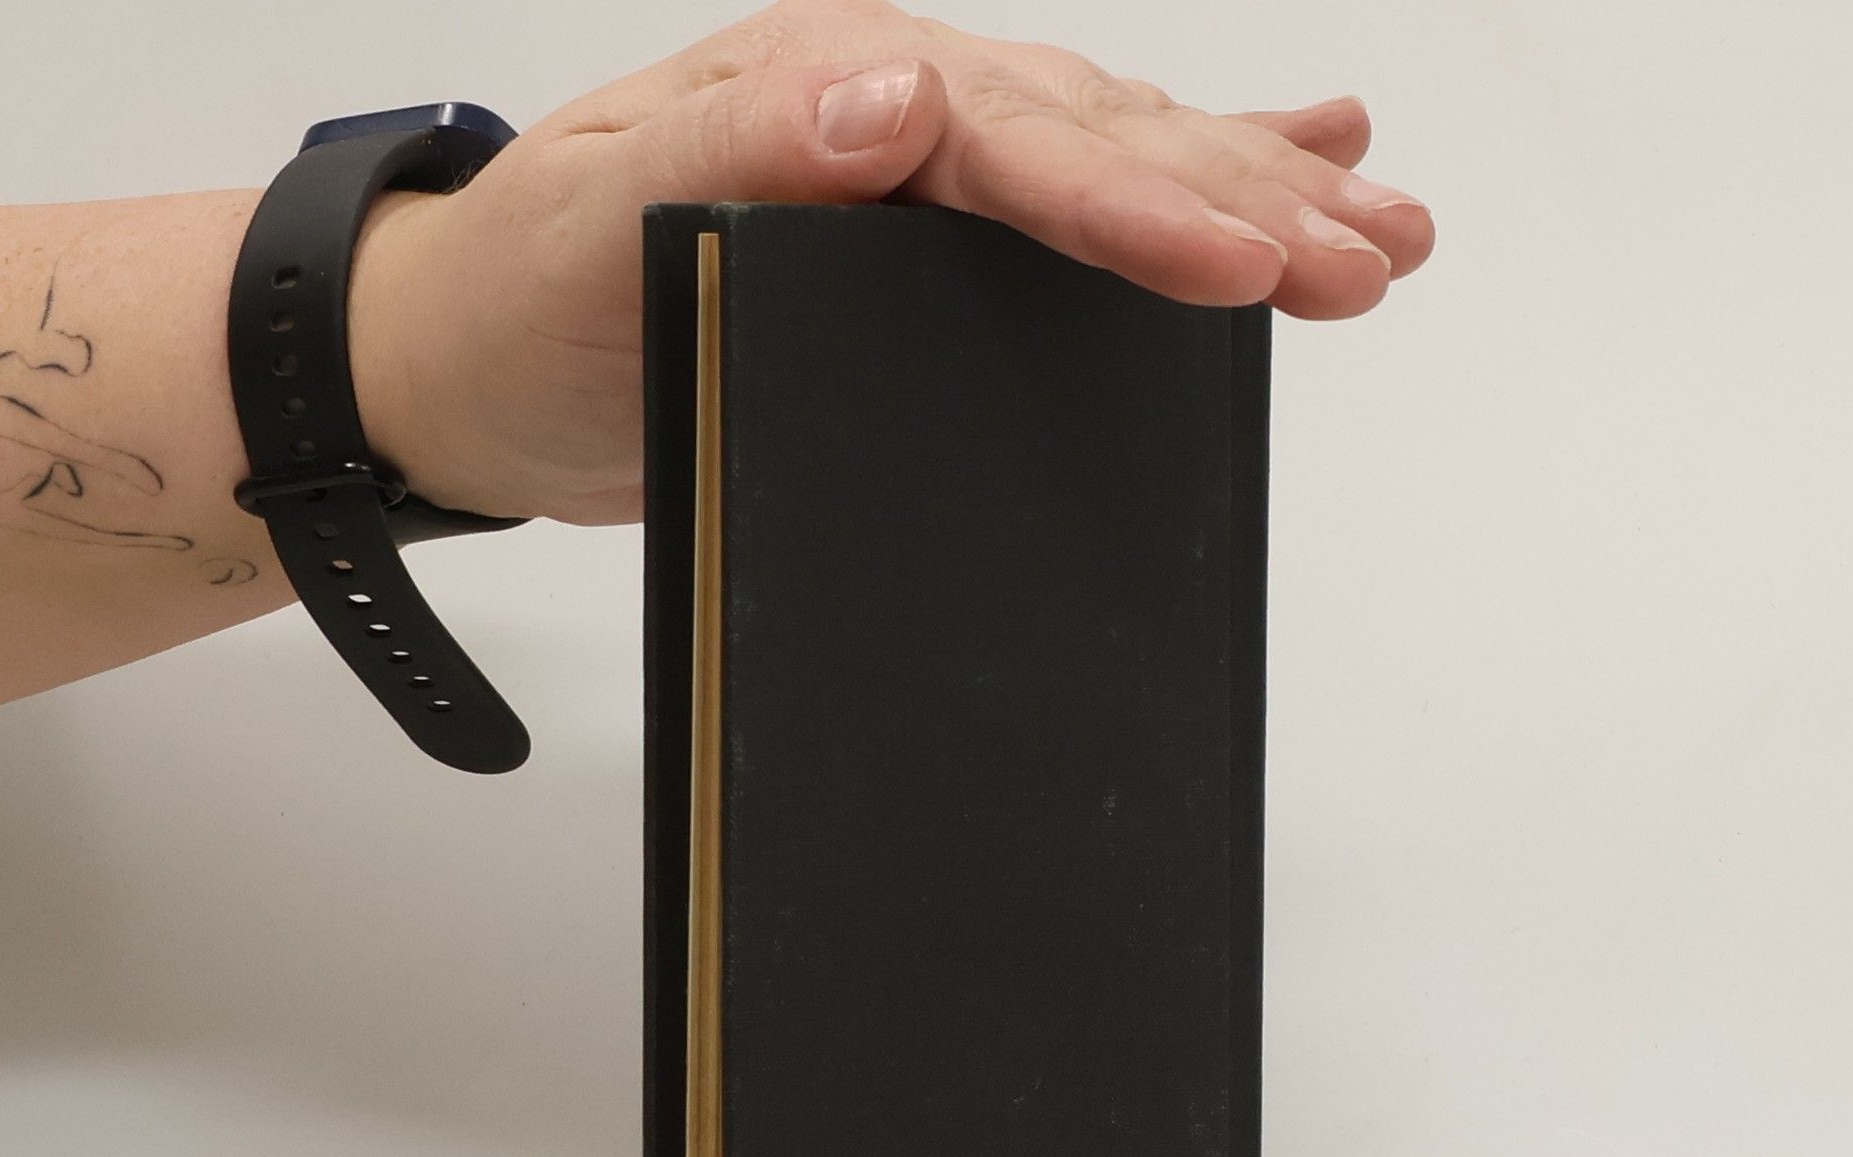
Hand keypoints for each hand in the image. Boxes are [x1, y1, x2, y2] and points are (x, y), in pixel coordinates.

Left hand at [350, 0, 1434, 525]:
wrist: (472, 366)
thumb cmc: (521, 304)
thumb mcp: (602, 223)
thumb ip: (745, 152)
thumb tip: (893, 99)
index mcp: (829, 94)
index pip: (1020, 139)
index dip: (1143, 203)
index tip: (1252, 265)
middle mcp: (891, 116)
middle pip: (1104, 141)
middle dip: (1249, 203)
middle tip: (1371, 259)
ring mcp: (915, 176)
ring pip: (1118, 160)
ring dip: (1257, 191)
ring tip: (1380, 229)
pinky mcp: (920, 248)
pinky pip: (1073, 201)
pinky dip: (1184, 182)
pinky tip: (1284, 159)